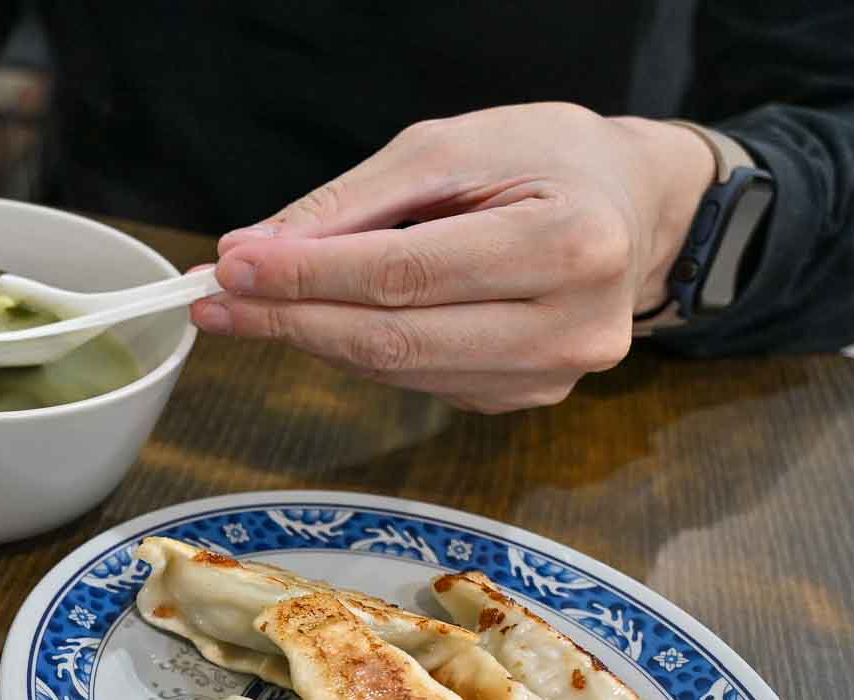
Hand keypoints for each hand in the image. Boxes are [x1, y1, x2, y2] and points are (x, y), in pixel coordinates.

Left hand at [195, 104, 715, 411]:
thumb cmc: (547, 160)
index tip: (233, 265)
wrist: (635, 207)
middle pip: (395, 339)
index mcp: (568, 242)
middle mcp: (571, 325)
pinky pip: (420, 382)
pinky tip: (328, 321)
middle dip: (291, 320)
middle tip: (219, 303)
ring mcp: (553, 375)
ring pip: (398, 371)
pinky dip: (362, 352)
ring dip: (315, 340)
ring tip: (254, 308)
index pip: (404, 273)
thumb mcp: (451, 147)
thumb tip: (256, 250)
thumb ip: (352, 204)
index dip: (307, 275)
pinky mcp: (528, 399)